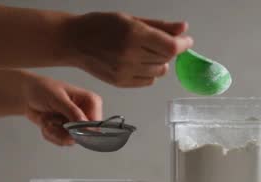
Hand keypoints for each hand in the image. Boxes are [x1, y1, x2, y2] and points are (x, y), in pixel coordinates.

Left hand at [21, 72, 101, 145]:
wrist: (27, 94)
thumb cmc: (43, 89)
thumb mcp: (58, 99)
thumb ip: (73, 112)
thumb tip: (86, 127)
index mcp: (91, 102)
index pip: (95, 124)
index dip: (80, 129)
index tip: (65, 126)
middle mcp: (86, 114)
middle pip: (82, 135)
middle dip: (62, 131)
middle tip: (50, 121)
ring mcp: (76, 124)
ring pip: (70, 140)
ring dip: (53, 133)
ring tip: (46, 120)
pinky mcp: (67, 131)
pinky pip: (61, 141)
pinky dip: (50, 135)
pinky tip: (45, 124)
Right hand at [63, 12, 193, 86]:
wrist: (74, 41)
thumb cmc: (100, 26)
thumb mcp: (131, 19)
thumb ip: (160, 26)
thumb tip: (183, 29)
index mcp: (133, 34)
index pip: (170, 47)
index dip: (183, 44)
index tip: (186, 41)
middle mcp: (130, 55)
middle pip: (166, 59)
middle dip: (168, 50)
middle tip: (157, 41)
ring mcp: (125, 71)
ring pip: (159, 71)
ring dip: (159, 62)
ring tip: (144, 52)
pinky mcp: (121, 83)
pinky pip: (148, 81)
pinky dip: (149, 73)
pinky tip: (137, 62)